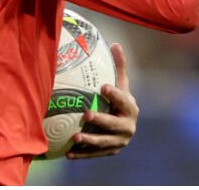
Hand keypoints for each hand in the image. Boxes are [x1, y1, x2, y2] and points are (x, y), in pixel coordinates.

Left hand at [66, 43, 138, 158]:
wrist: (125, 125)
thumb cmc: (118, 101)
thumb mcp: (121, 84)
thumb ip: (118, 66)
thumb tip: (115, 44)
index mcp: (131, 108)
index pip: (124, 100)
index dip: (114, 94)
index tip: (102, 86)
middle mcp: (128, 127)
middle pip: (114, 125)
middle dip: (101, 120)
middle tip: (86, 114)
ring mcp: (119, 142)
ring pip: (104, 142)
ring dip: (89, 140)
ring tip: (75, 136)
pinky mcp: (110, 152)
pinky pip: (95, 154)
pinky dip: (82, 154)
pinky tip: (68, 153)